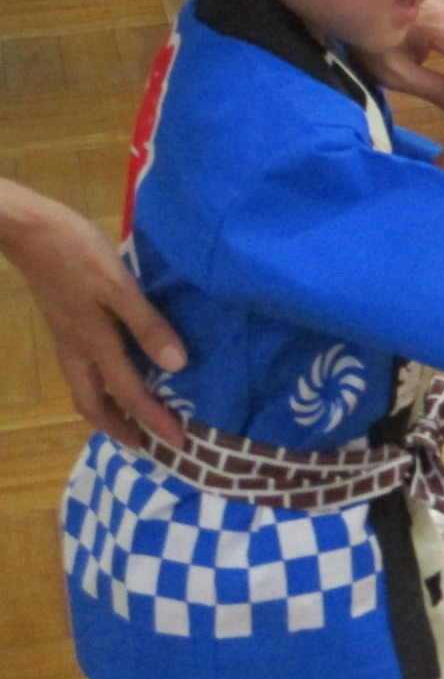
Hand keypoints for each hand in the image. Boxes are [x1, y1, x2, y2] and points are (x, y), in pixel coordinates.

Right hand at [0, 182, 185, 448]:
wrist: (30, 231)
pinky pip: (84, 371)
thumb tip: (177, 366)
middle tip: (146, 447)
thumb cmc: (77, 254)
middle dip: (121, 430)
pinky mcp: (65, 325)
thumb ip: (147, 325)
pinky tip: (116, 374)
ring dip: (109, 411)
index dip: (155, 421)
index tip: (178, 444)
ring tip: (131, 421)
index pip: (131, 394)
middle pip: (96, 406)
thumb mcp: (119, 286)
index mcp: (95, 344)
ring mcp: (68, 340)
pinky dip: (102, 386)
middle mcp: (78, 351)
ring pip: (86, 390)